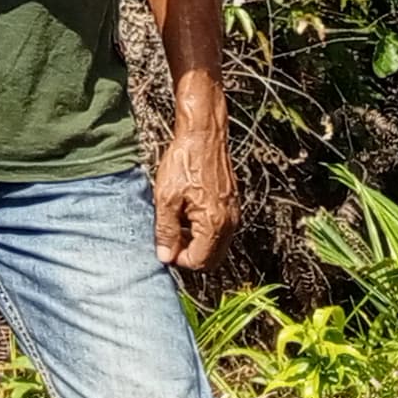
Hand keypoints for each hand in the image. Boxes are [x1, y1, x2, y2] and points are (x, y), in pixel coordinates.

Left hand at [153, 104, 237, 276]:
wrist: (203, 136)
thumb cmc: (184, 162)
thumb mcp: (166, 198)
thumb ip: (166, 231)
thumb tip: (165, 256)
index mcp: (214, 224)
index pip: (199, 262)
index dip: (178, 259)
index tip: (165, 246)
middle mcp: (229, 223)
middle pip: (211, 259)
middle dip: (189, 255)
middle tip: (170, 239)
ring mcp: (233, 214)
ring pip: (216, 246)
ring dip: (196, 243)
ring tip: (177, 224)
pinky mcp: (231, 205)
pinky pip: (220, 231)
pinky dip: (204, 231)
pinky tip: (187, 214)